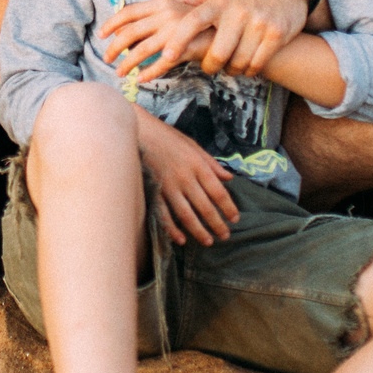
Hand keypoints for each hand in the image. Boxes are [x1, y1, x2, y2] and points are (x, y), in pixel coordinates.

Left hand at [98, 0, 310, 85]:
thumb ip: (189, 2)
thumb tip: (154, 6)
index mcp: (216, 1)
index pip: (191, 21)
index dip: (178, 41)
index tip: (167, 57)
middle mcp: (236, 11)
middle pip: (216, 51)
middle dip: (210, 65)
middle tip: (208, 67)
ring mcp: (257, 23)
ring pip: (236, 61)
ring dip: (231, 69)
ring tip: (230, 65)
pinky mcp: (276, 34)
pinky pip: (256, 63)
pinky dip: (250, 69)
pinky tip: (248, 67)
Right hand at [132, 107, 238, 244]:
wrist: (138, 130)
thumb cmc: (166, 137)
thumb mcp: (193, 145)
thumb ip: (211, 163)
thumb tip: (228, 178)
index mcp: (198, 165)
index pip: (218, 192)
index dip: (228, 208)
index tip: (235, 219)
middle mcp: (186, 177)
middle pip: (205, 207)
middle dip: (217, 224)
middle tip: (225, 236)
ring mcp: (168, 186)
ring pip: (187, 215)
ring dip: (199, 231)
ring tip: (208, 241)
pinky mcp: (153, 190)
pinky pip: (164, 214)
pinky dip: (172, 229)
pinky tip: (180, 239)